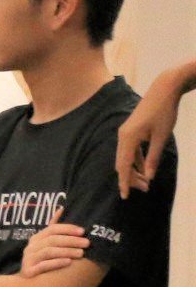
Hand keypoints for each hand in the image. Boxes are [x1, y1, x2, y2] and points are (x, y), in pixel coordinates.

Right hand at [20, 221, 92, 277]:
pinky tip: (68, 262)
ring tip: (81, 253)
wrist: (27, 281)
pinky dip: (56, 263)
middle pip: (52, 240)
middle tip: (87, 243)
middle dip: (71, 241)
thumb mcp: (46, 242)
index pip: (52, 229)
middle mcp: (31, 247)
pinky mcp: (28, 271)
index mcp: (37, 238)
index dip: (68, 229)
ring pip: (49, 252)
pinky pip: (43, 265)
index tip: (83, 231)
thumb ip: (53, 228)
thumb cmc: (42, 259)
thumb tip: (62, 209)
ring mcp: (28, 259)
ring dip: (67, 251)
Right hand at [118, 61, 193, 196]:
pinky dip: (135, 160)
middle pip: (122, 163)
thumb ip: (153, 157)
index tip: (125, 196)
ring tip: (145, 181)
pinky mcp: (130, 131)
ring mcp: (125, 133)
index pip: (124, 166)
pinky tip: (144, 167)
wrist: (164, 90)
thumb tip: (148, 176)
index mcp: (128, 138)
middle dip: (130, 178)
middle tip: (145, 189)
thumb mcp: (161, 137)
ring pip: (125, 157)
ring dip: (134, 169)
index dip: (125, 182)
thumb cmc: (165, 112)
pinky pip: (129, 150)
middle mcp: (122, 137)